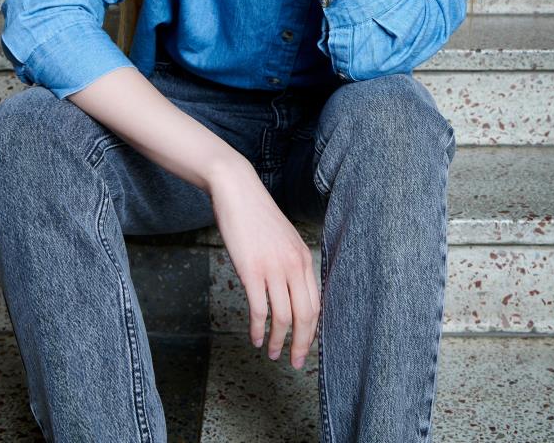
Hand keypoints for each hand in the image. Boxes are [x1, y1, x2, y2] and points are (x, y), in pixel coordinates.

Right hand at [208, 158, 320, 368]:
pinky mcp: (251, 270)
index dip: (312, 331)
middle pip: (306, 315)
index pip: (316, 304)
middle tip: (296, 362)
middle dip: (302, 344)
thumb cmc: (256, 215)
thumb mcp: (283, 240)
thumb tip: (290, 294)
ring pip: (284, 317)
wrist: (237, 190)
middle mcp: (294, 264)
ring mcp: (273, 267)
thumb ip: (289, 264)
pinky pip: (259, 309)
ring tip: (273, 353)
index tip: (306, 347)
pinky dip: (258, 329)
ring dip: (279, 340)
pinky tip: (255, 337)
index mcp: (303, 257)